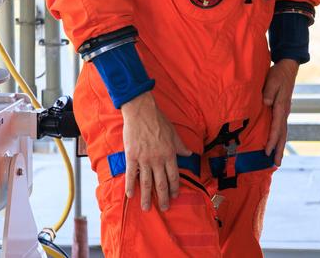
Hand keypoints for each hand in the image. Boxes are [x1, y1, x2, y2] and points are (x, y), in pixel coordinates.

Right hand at [120, 92, 192, 210]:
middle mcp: (158, 159)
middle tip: (164, 208)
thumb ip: (180, 146)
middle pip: (161, 183)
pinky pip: (131, 174)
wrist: (141, 112)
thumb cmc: (158, 121)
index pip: (173, 176)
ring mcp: (144, 159)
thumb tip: (189, 154)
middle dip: (163, 197)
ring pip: (146, 182)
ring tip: (146, 208)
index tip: (174, 196)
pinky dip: (130, 185)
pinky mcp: (132, 156)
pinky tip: (131, 195)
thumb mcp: (173, 133)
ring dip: (147, 197)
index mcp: (169, 154)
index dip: (174, 188)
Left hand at [263, 59, 299, 163]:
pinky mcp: (283, 111)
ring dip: (280, 147)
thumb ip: (269, 92)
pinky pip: (281, 128)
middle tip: (276, 164)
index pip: (277, 127)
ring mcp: (285, 112)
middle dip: (279, 149)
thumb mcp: (273, 80)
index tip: (268, 151)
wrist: (288, 68)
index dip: (272, 139)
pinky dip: (279, 138)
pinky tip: (276, 144)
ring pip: (283, 133)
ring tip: (277, 160)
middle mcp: (285, 112)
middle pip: (282, 134)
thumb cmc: (278, 74)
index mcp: (281, 107)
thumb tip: (266, 104)